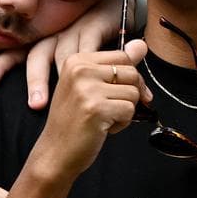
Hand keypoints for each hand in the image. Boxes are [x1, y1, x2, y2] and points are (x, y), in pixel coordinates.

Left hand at [0, 0, 126, 109]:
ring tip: (67, 96)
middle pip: (37, 56)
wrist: (112, 11)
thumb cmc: (85, 40)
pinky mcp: (92, 26)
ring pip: (62, 54)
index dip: (0, 67)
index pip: (15, 54)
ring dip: (62, 75)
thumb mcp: (65, 54)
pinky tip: (92, 79)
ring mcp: (72, 29)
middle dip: (35, 81)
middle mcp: (52, 35)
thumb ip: (52, 73)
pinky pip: (88, 46)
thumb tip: (34, 102)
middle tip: (36, 105)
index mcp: (41, 43)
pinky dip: (89, 63)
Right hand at [29, 39, 149, 179]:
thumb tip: (141, 45)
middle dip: (130, 95)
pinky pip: (130, 110)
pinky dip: (122, 124)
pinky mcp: (97, 108)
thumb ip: (116, 66)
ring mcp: (87, 88)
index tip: (122, 93)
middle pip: (131, 72)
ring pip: (133, 93)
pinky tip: (103, 128)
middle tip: (111, 109)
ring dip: (125, 111)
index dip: (130, 77)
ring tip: (104, 119)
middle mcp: (80, 70)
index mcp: (77, 60)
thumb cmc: (74, 121)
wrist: (55, 152)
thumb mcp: (91, 87)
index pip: (122, 56)